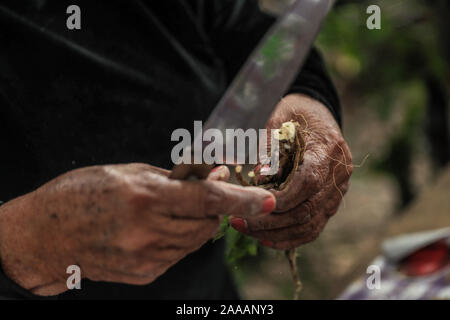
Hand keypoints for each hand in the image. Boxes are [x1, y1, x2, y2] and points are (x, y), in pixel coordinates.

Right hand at [0, 163, 274, 294]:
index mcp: (144, 198)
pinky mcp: (144, 274)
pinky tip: (159, 226)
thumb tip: (211, 176)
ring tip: (176, 205)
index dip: (240, 198)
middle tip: (213, 183)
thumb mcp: (127, 172)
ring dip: (198, 221)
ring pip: (195, 239)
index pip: (207, 199)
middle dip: (218, 205)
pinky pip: (178, 253)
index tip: (266, 199)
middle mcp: (147, 231)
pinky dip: (179, 236)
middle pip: (207, 222)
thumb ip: (172, 178)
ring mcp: (145, 258)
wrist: (44, 236)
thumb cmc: (82, 193)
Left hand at [230, 94, 352, 249]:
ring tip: (247, 230)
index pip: (308, 183)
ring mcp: (337, 190)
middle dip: (270, 221)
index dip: (279, 199)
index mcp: (328, 149)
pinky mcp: (331, 201)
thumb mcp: (278, 119)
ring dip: (276, 233)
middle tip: (237, 221)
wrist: (316, 112)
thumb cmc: (294, 113)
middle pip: (308, 210)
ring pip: (310, 225)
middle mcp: (338, 174)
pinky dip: (290, 237)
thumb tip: (260, 178)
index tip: (251, 203)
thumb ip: (269, 147)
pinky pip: (314, 227)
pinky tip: (267, 239)